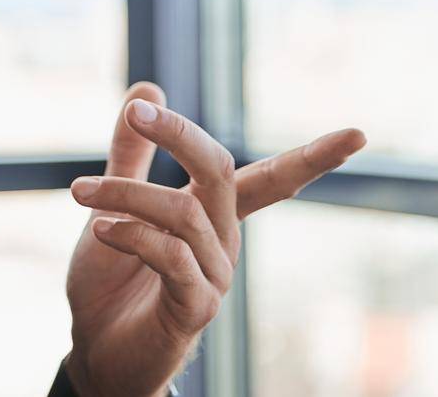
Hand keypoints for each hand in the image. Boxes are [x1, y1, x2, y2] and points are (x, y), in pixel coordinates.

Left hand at [63, 82, 365, 395]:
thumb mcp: (114, 204)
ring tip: (79, 193)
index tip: (359, 134)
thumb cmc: (112, 279)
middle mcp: (223, 242)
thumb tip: (147, 88)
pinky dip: (133, 235)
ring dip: (125, 194)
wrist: (96, 349)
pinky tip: (101, 230)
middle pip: (225, 172)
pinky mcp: (195, 308)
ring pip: (184, 212)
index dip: (313, 158)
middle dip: (181, 136)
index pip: (272, 179)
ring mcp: (215, 276)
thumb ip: (131, 152)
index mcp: (214, 214)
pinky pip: (173, 256)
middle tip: (136, 114)